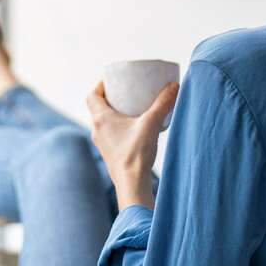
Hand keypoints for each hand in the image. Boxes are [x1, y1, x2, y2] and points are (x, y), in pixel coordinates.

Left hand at [86, 80, 179, 209]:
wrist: (131, 184)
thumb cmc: (136, 153)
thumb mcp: (151, 124)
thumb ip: (163, 104)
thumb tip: (174, 86)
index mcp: (101, 119)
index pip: (92, 95)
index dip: (100, 86)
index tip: (113, 81)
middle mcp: (97, 130)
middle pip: (97, 107)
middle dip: (109, 98)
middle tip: (125, 91)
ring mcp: (101, 143)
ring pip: (102, 122)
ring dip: (112, 113)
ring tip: (130, 108)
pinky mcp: (109, 153)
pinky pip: (109, 133)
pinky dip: (117, 126)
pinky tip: (133, 128)